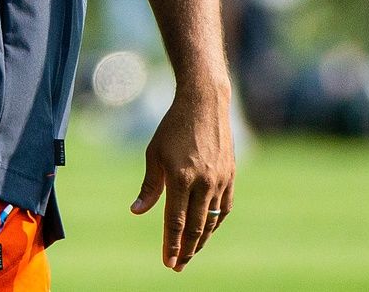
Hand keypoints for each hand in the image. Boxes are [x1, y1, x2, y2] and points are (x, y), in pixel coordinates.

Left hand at [130, 83, 235, 271]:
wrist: (204, 104)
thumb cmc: (173, 127)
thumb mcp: (154, 154)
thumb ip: (150, 186)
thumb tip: (137, 212)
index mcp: (181, 177)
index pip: (175, 221)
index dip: (171, 244)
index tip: (167, 262)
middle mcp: (204, 182)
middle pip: (195, 227)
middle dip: (186, 250)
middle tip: (177, 266)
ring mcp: (220, 180)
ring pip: (211, 220)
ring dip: (200, 240)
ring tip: (189, 253)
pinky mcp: (231, 176)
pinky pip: (225, 208)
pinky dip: (215, 222)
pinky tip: (206, 230)